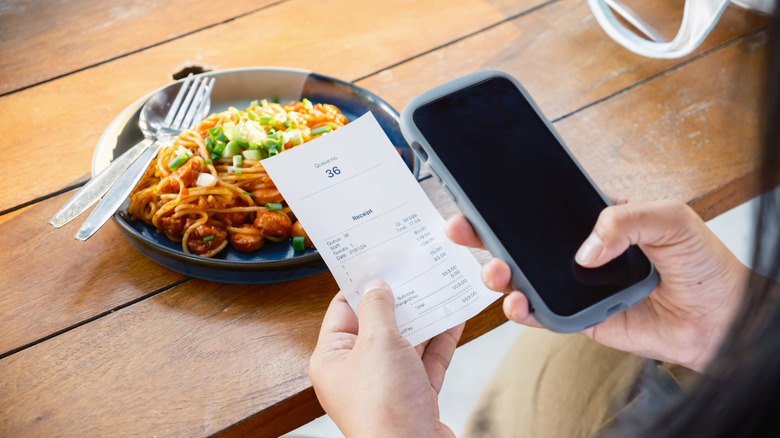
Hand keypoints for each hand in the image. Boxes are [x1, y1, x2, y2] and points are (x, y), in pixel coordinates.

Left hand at [309, 280, 462, 436]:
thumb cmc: (384, 408)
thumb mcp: (377, 343)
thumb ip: (378, 309)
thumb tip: (376, 286)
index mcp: (333, 358)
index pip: (343, 310)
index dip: (361, 284)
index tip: (378, 261)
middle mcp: (357, 371)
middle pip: (378, 324)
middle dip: (399, 299)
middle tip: (415, 269)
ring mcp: (388, 384)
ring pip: (406, 341)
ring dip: (424, 317)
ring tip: (440, 286)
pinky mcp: (415, 396)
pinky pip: (427, 360)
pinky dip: (440, 340)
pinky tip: (454, 318)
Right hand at [445, 200, 749, 371]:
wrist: (722, 318)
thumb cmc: (703, 263)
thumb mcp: (670, 218)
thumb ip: (625, 220)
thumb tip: (583, 250)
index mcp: (597, 219)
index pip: (545, 204)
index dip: (512, 199)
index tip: (480, 192)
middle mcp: (581, 251)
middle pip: (522, 239)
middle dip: (485, 233)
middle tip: (462, 228)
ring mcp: (576, 285)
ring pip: (524, 276)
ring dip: (500, 272)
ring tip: (496, 271)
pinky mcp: (580, 319)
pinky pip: (543, 314)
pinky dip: (522, 311)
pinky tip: (516, 303)